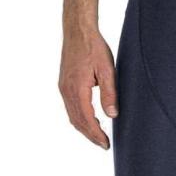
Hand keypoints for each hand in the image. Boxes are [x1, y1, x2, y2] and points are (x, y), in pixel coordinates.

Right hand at [59, 31, 117, 149]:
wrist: (78, 31)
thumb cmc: (94, 47)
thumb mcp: (107, 69)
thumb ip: (109, 93)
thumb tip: (112, 115)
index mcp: (77, 89)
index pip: (87, 119)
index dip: (96, 135)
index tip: (106, 145)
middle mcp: (67, 91)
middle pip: (77, 121)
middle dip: (90, 135)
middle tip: (103, 144)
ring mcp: (63, 87)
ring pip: (72, 115)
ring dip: (84, 127)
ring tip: (98, 135)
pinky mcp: (64, 83)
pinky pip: (70, 107)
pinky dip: (79, 117)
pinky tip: (89, 117)